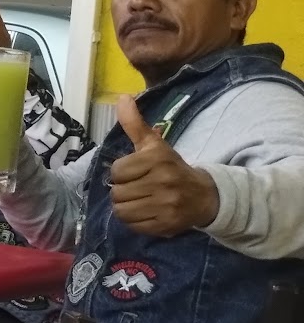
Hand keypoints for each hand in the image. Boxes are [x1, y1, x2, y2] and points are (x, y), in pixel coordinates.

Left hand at [110, 95, 218, 236]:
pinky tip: (145, 211)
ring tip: (138, 200)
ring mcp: (166, 205)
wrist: (205, 196)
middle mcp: (163, 181)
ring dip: (125, 207)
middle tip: (136, 188)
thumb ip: (134, 123)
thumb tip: (122, 97)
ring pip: (122, 211)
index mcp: (157, 159)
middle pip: (117, 192)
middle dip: (122, 191)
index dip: (121, 173)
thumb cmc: (172, 168)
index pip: (117, 171)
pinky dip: (134, 221)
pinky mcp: (166, 225)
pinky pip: (133, 226)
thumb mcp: (154, 144)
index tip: (133, 172)